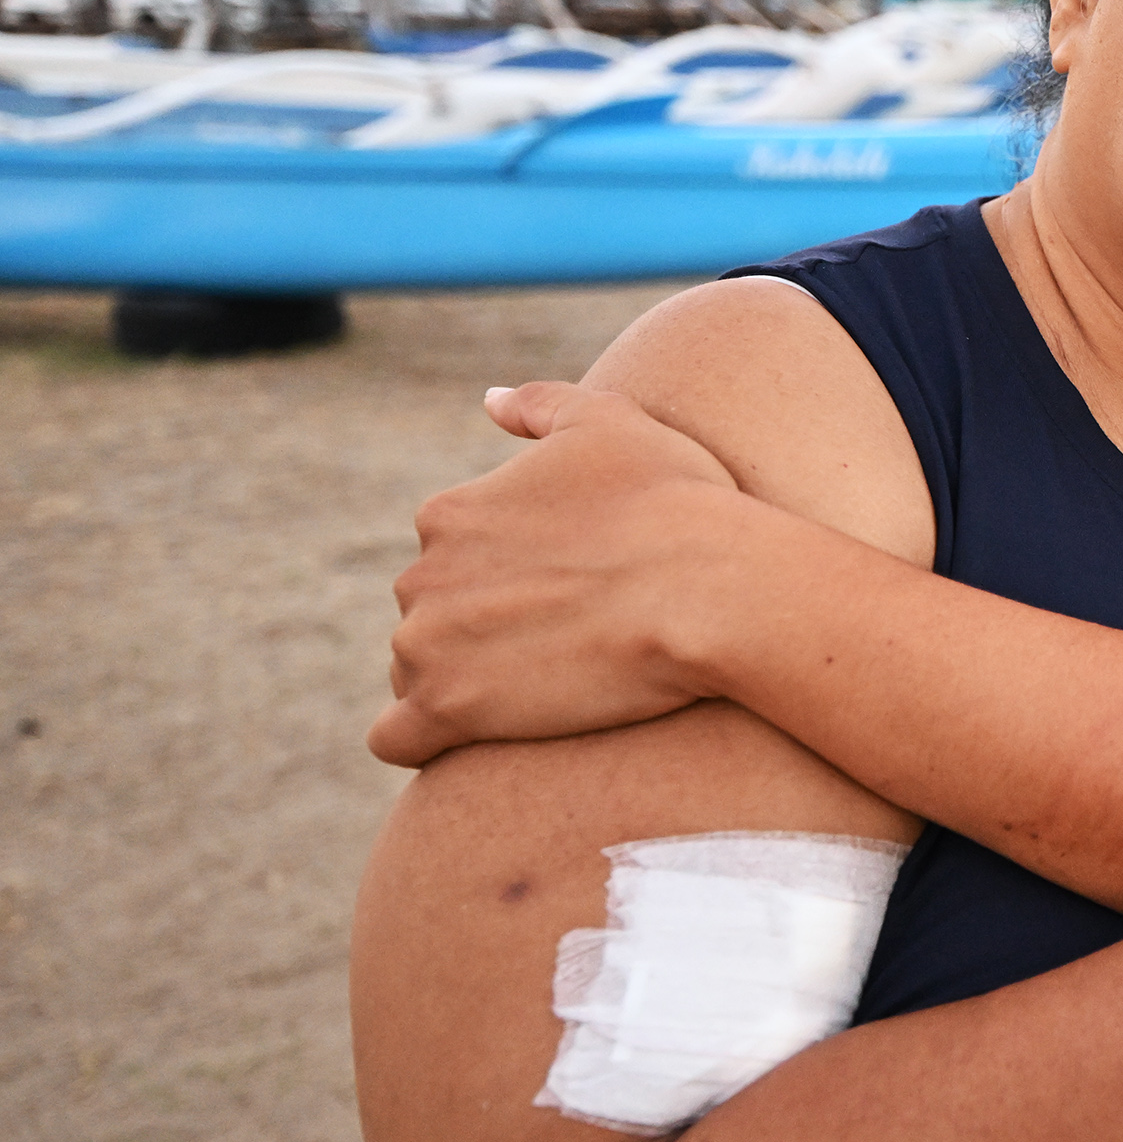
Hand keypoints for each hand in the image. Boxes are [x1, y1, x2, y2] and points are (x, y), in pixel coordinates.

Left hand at [369, 382, 747, 767]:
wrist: (706, 587)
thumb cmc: (673, 503)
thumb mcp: (610, 421)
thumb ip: (539, 405)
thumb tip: (488, 400)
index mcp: (450, 514)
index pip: (447, 559)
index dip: (503, 580)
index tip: (564, 595)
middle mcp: (421, 577)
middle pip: (430, 618)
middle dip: (478, 633)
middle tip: (563, 644)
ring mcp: (427, 646)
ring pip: (418, 676)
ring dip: (464, 685)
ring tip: (544, 692)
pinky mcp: (445, 709)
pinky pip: (396, 740)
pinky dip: (421, 741)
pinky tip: (465, 740)